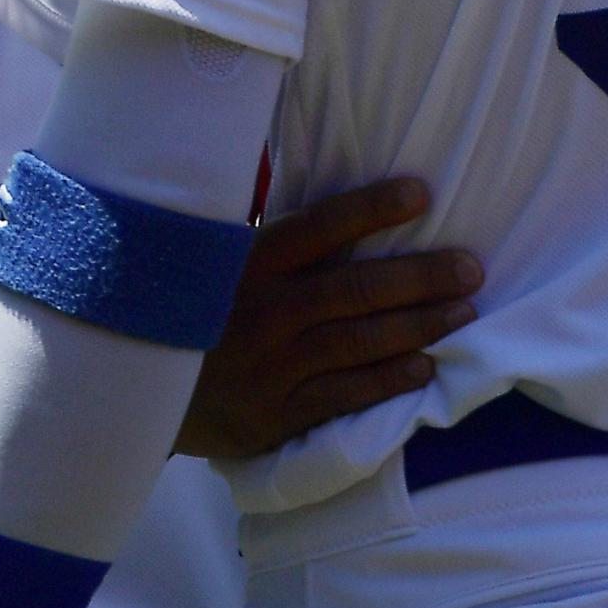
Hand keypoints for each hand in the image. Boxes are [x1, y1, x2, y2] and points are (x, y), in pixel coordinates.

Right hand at [178, 178, 478, 459]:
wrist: (135, 389)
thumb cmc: (191, 313)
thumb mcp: (215, 265)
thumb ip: (270, 243)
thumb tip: (329, 205)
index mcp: (250, 263)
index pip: (322, 227)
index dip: (374, 208)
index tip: (422, 193)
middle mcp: (267, 310)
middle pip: (357, 288)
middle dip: (421, 276)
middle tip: (472, 267)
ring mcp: (273, 365)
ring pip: (359, 342)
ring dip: (418, 326)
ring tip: (464, 312)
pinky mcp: (277, 413)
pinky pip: (343, 396)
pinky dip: (386, 382)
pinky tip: (423, 369)